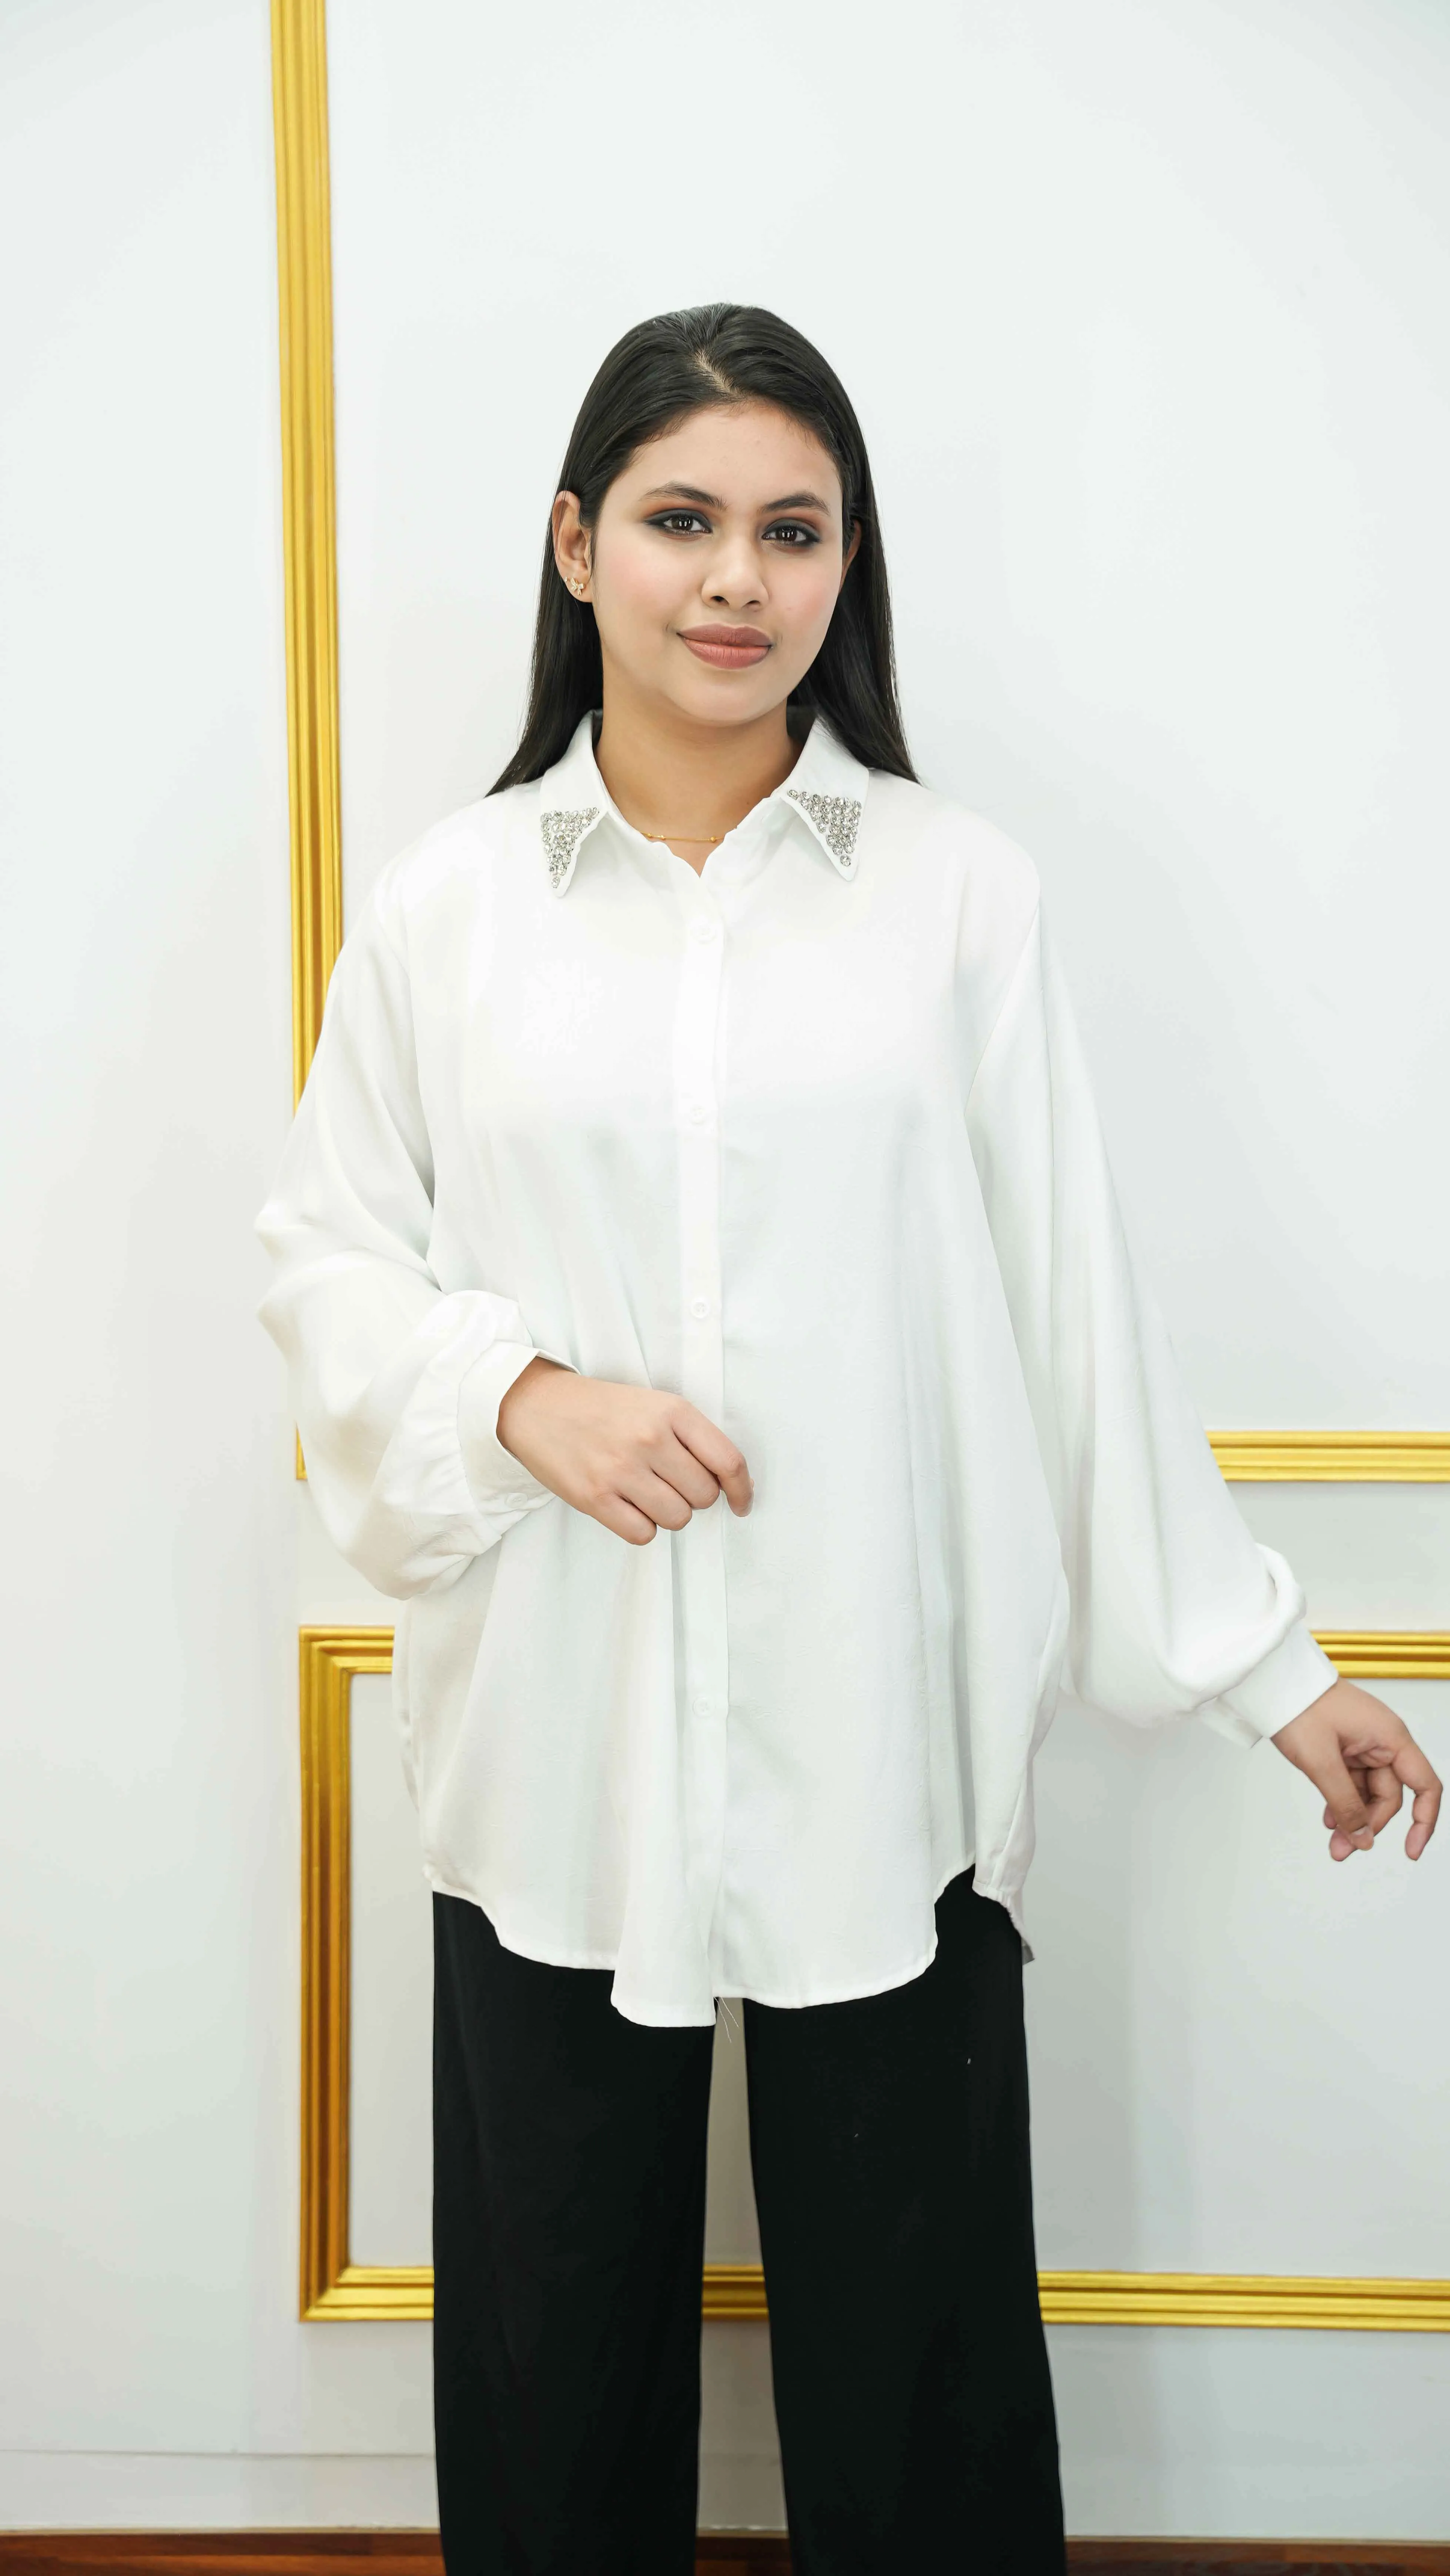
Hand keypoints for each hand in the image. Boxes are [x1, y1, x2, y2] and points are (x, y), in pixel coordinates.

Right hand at [497, 1358, 753, 1546]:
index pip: (727, 1461)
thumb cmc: (601, 1409)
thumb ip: (692, 1437)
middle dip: (695, 1496)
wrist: (537, 1407)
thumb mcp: (654, 1404)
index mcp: (671, 1411)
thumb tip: (731, 1482)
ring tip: (646, 1491)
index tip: (741, 1502)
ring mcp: (620, 1470)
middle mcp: (649, 1439)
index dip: (742, 1489)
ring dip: (669, 1512)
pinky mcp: (594, 1497)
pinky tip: (628, 1505)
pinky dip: (642, 1526)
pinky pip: (643, 1534)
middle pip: (704, 1496)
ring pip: (678, 1518)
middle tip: (671, 1483)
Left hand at [1270, 1676, 1440, 1861]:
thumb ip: (1345, 1803)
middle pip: (1390, 1795)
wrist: (1272, 1682)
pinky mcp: (1345, 1747)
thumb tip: (1362, 1838)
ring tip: (1333, 1841)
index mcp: (1390, 1738)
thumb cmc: (1298, 1707)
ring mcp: (1364, 1744)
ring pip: (1368, 1792)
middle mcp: (1383, 1741)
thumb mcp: (1321, 1762)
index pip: (1425, 1786)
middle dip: (1369, 1824)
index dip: (1424, 1821)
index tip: (1411, 1851)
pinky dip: (1342, 1801)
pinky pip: (1352, 1782)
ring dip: (1352, 1817)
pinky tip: (1328, 1818)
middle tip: (1342, 1849)